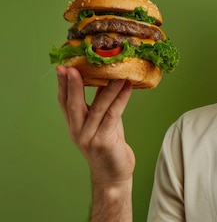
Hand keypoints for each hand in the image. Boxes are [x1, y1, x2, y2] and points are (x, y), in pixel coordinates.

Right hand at [56, 65, 134, 184]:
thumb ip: (101, 105)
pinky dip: (120, 99)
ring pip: (97, 108)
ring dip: (106, 88)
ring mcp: (90, 137)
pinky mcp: (104, 142)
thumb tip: (107, 80)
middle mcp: (78, 131)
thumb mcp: (103, 123)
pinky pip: (112, 116)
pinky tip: (126, 87)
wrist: (113, 175)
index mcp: (75, 125)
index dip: (63, 85)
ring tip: (115, 72)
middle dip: (73, 84)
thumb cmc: (110, 147)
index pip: (64, 102)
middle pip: (73, 104)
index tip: (62, 68)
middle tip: (72, 67)